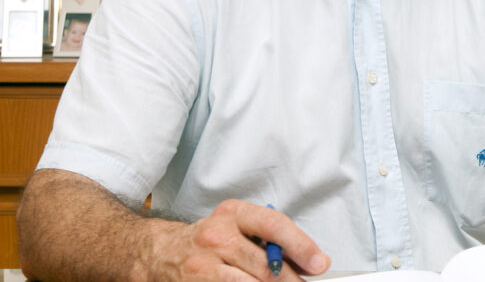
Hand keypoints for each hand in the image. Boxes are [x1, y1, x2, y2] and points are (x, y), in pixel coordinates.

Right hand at [149, 199, 330, 279]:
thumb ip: (270, 238)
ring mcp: (203, 264)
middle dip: (291, 280)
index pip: (274, 225)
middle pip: (265, 265)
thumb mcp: (238, 226)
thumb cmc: (209, 239)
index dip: (300, 245)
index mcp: (233, 213)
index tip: (319, 263)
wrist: (162, 253)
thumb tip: (309, 259)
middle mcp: (217, 236)